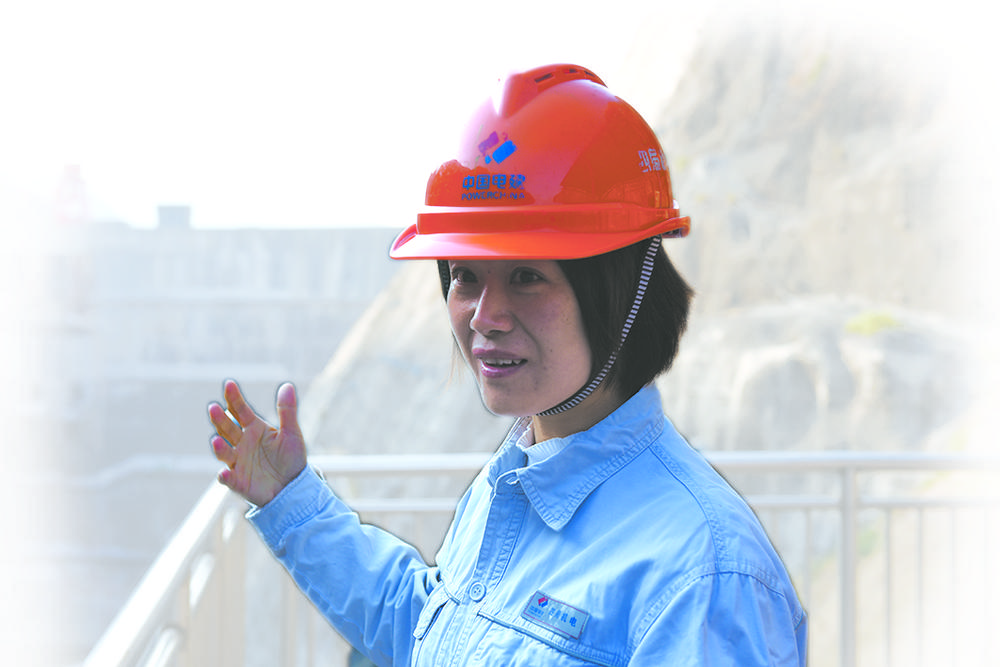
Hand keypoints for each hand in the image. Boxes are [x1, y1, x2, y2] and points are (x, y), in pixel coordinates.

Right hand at [208, 379, 307, 505]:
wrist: (293, 487)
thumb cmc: (291, 458)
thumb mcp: (291, 433)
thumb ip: (287, 411)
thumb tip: (287, 385)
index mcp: (254, 428)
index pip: (241, 410)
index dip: (234, 398)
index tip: (229, 384)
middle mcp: (242, 442)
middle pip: (228, 428)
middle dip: (220, 419)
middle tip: (214, 408)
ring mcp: (238, 461)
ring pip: (224, 452)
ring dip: (219, 447)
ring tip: (217, 440)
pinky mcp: (238, 481)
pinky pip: (228, 479)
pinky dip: (225, 477)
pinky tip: (223, 474)